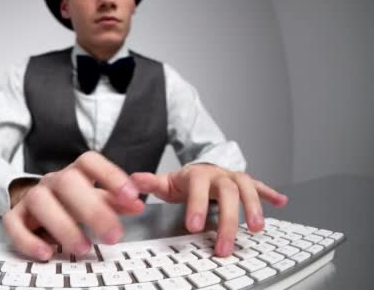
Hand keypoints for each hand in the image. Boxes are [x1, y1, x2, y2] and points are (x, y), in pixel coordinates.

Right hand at [2, 151, 144, 260]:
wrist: (33, 205)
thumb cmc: (70, 202)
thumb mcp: (95, 199)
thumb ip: (115, 201)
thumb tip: (137, 204)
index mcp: (75, 172)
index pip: (90, 162)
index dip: (111, 176)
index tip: (131, 196)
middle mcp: (52, 181)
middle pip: (68, 182)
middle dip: (93, 210)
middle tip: (114, 236)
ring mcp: (31, 197)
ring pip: (40, 202)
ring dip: (63, 227)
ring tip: (83, 248)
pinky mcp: (15, 216)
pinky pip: (13, 224)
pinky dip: (29, 240)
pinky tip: (47, 253)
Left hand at [130, 164, 287, 256]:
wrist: (200, 168)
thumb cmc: (185, 181)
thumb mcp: (166, 182)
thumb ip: (150, 183)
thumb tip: (133, 181)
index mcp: (198, 174)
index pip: (198, 187)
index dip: (197, 205)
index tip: (194, 227)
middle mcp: (219, 174)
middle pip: (228, 192)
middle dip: (228, 220)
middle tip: (224, 246)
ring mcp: (234, 178)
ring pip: (248, 189)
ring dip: (254, 208)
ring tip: (257, 229)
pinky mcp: (246, 183)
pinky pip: (261, 186)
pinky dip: (271, 194)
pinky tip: (281, 202)